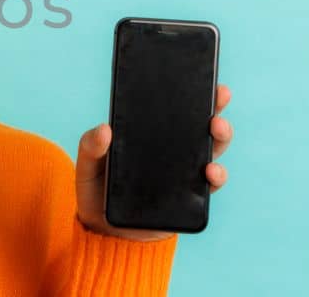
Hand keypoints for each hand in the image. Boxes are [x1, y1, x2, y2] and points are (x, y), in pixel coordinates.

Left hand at [74, 84, 233, 240]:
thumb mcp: (87, 167)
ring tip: (217, 129)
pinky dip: (216, 176)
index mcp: (150, 135)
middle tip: (219, 97)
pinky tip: (211, 170)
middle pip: (200, 125)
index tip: (205, 76)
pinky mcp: (189, 198)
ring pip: (211, 150)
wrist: (105, 232)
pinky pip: (209, 186)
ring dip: (221, 138)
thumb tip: (104, 128)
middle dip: (214, 107)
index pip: (174, 109)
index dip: (192, 91)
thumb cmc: (97, 193)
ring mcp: (184, 173)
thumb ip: (90, 147)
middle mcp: (172, 151)